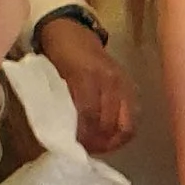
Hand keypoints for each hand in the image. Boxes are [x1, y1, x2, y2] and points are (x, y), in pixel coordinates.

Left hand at [35, 16, 135, 153]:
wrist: (73, 32)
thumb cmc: (57, 55)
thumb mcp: (51, 75)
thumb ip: (59, 102)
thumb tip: (61, 134)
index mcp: (86, 74)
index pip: (88, 114)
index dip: (83, 136)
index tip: (75, 148)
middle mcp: (109, 80)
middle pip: (109, 123)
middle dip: (97, 142)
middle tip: (85, 152)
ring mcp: (124, 84)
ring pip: (125, 125)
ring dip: (111, 141)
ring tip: (98, 148)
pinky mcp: (131, 89)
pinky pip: (133, 119)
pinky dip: (122, 134)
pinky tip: (110, 139)